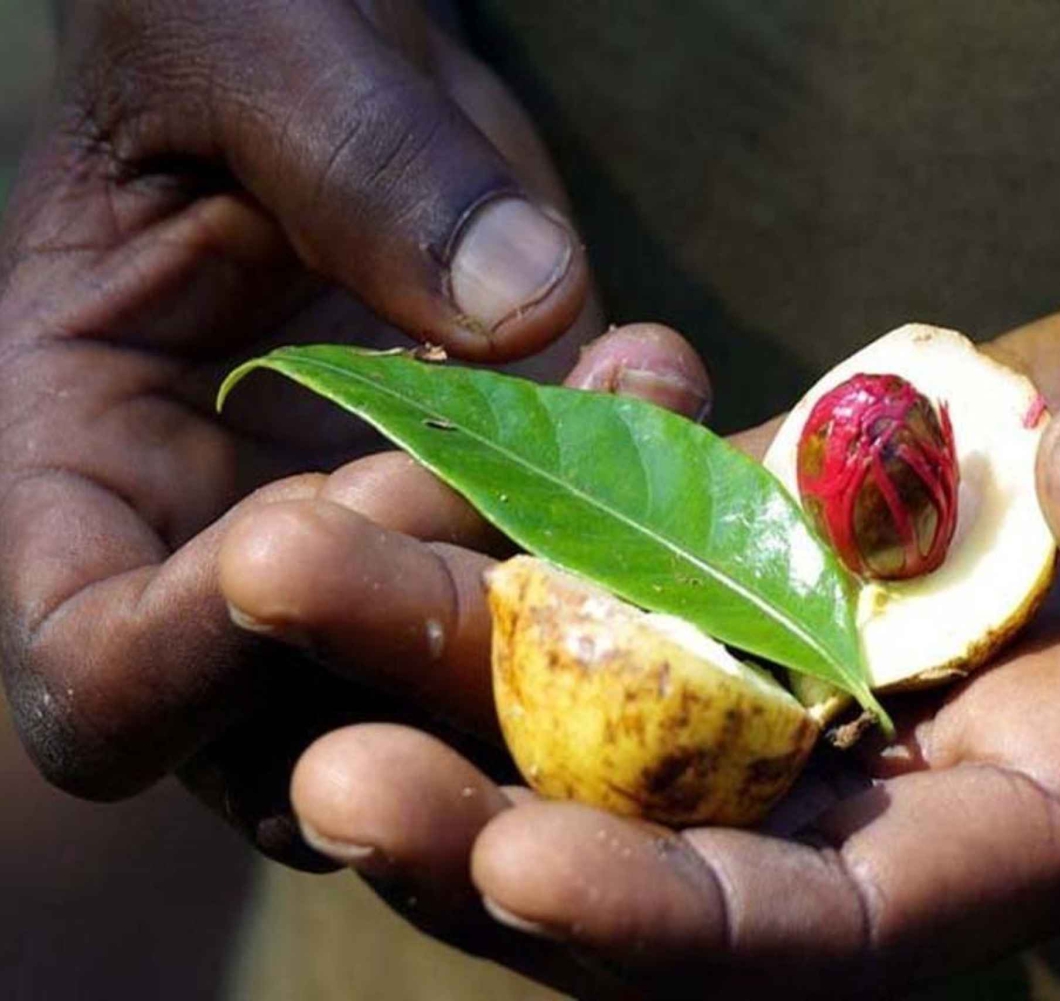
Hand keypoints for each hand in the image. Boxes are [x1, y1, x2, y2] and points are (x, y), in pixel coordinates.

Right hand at [0, 0, 709, 865]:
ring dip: (571, 578)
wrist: (343, 56)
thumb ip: (350, 158)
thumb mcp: (242, 40)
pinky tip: (675, 380)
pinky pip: (580, 573)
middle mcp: (225, 559)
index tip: (291, 537)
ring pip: (472, 676)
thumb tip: (518, 303)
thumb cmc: (229, 22)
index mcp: (82, 476)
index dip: (189, 658)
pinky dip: (644, 510)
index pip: (97, 669)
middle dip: (422, 628)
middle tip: (501, 482)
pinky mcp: (504, 511)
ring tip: (640, 386)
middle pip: (307, 726)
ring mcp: (383, 554)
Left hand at [268, 237, 1059, 995]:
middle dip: (488, 812)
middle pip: (673, 829)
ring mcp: (861, 628)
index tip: (506, 862)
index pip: (835, 926)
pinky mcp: (831, 509)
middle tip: (313, 763)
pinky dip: (549, 513)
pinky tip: (426, 469)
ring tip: (292, 584)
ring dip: (460, 646)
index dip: (668, 923)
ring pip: (626, 674)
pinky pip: (664, 530)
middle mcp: (928, 750)